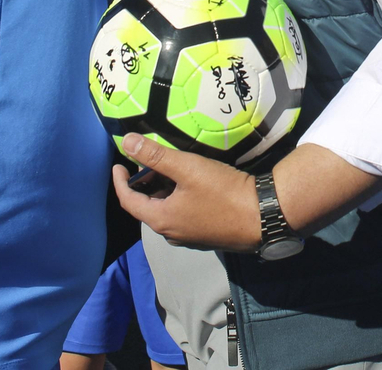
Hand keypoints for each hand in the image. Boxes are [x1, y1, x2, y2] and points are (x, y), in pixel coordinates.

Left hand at [111, 133, 259, 252]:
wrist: (263, 216)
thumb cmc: (223, 192)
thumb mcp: (187, 168)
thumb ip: (155, 155)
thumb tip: (126, 143)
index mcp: (161, 220)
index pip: (128, 201)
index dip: (120, 182)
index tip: (118, 164)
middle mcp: (172, 233)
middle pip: (148, 206)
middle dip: (145, 183)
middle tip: (150, 160)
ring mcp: (190, 237)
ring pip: (166, 211)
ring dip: (163, 190)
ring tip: (172, 167)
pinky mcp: (206, 235)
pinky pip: (183, 215)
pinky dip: (178, 198)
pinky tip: (192, 183)